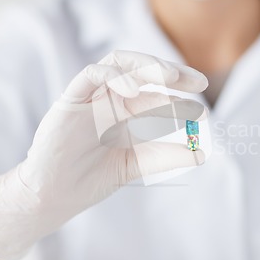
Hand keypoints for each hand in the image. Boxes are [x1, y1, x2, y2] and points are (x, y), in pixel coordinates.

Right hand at [0, 51, 207, 259]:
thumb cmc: (93, 178)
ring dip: (146, 65)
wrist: (56, 196)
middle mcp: (111, 99)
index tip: (203, 105)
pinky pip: (90, 75)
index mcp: (127, 112)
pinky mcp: (70, 100)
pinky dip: (113, 77)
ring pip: (119, 64)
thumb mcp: (138, 164)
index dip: (181, 94)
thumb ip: (166, 157)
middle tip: (197, 82)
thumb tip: (202, 154)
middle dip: (172, 72)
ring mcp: (92, 97)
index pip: (158, 92)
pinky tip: (134, 92)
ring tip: (170, 76)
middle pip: (144, 72)